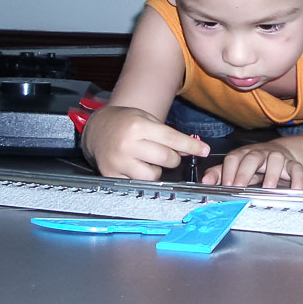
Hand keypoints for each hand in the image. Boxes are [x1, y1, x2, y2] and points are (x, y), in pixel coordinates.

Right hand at [83, 105, 208, 181]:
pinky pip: (137, 183)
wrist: (98, 128)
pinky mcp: (111, 174)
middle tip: (168, 154)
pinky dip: (142, 177)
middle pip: (165, 159)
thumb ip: (168, 135)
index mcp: (138, 127)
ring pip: (153, 175)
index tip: (204, 151)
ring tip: (148, 160)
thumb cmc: (126, 123)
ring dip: (157, 170)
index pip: (171, 139)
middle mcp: (127, 145)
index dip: (191, 146)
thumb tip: (192, 151)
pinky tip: (136, 167)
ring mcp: (118, 162)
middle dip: (173, 158)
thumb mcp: (147, 120)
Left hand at [202, 142, 302, 189]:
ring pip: (275, 160)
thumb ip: (220, 174)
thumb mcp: (237, 167)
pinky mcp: (292, 164)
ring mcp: (277, 157)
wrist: (282, 154)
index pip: (234, 158)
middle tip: (239, 186)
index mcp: (244, 154)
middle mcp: (260, 153)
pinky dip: (297, 178)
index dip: (228, 171)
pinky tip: (295, 189)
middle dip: (245, 171)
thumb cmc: (255, 163)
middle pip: (252, 157)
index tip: (225, 185)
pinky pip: (296, 168)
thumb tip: (205, 182)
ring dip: (272, 173)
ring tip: (268, 188)